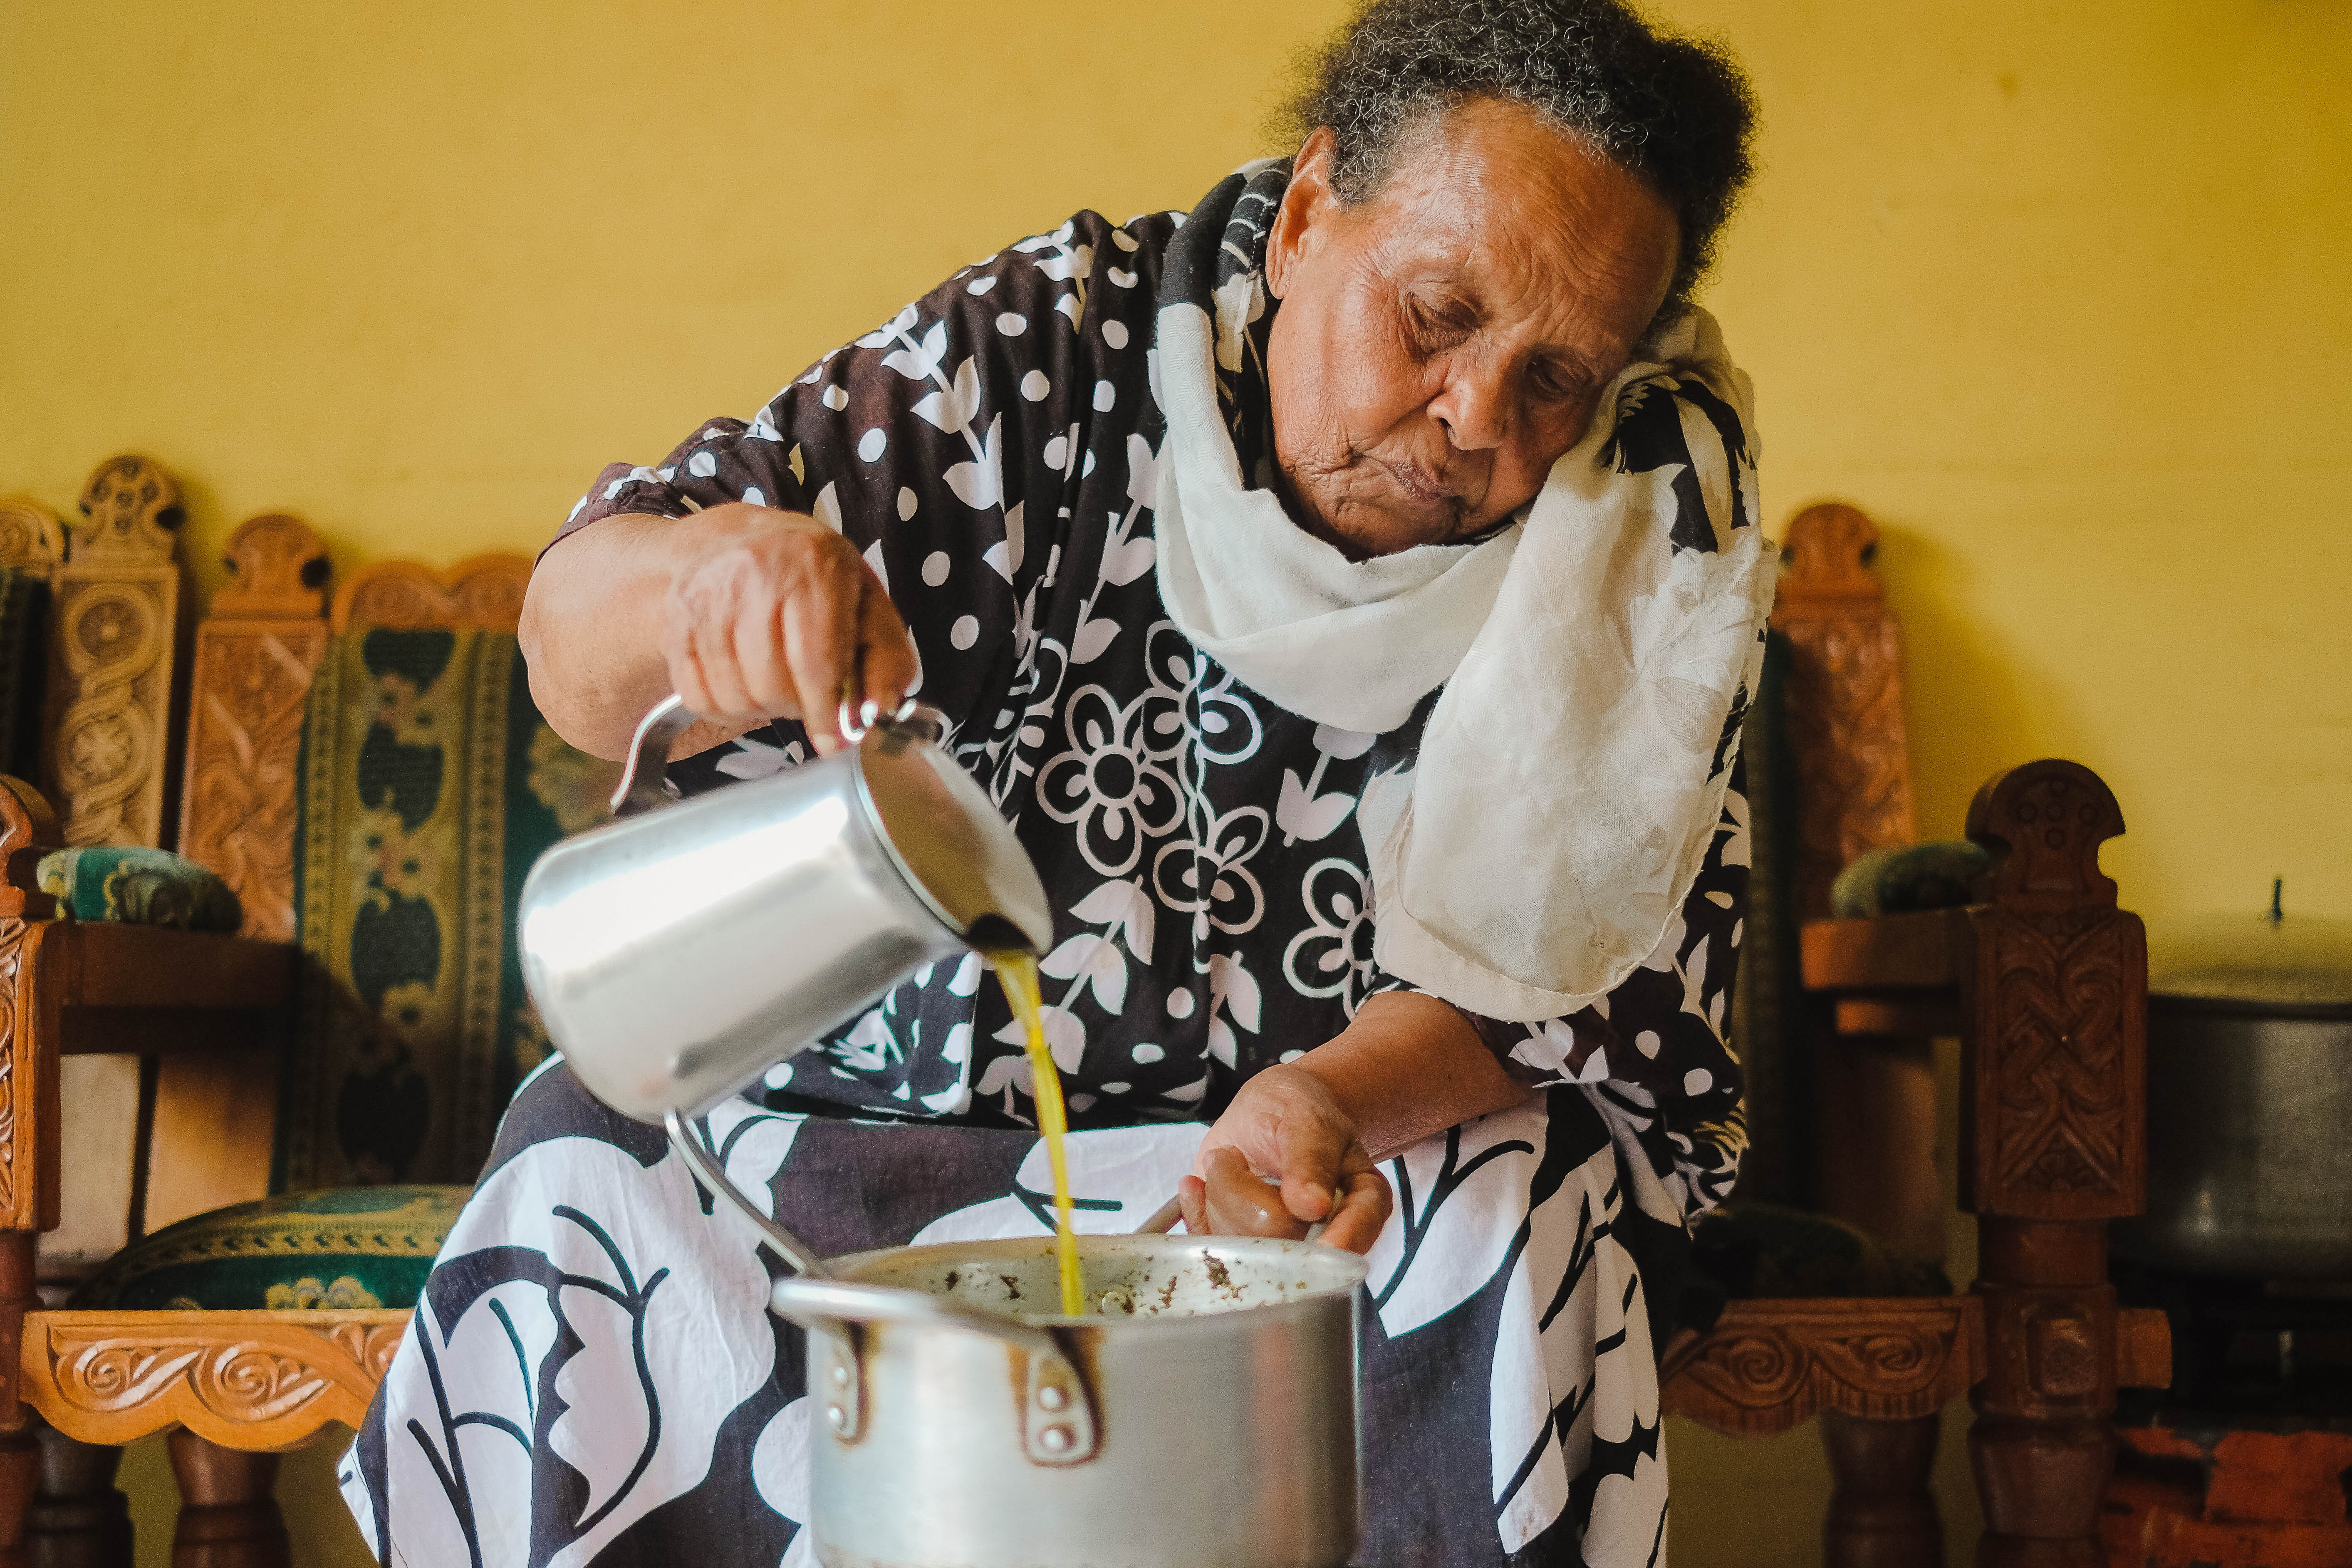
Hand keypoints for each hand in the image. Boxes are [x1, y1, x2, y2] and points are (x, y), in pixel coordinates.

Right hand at [659, 504, 918, 753]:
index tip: (835, 741)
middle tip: (806, 697)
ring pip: (734, 696)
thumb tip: (878, 708)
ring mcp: (708, 595)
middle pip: (772, 685)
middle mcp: (754, 574)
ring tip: (776, 686)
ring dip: (760, 709)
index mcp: (814, 566)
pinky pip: (697, 695)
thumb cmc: (814, 578)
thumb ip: (886, 659)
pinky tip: (744, 685)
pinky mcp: (677, 618)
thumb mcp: (868, 606)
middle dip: (796, 707)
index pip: (816, 662)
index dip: (826, 713)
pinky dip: (725, 707)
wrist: (744, 538)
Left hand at [1179, 1065, 1391, 1252]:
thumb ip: (1310, 1159)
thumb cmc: (1296, 1109)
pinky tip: (1199, 1184)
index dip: (1335, 1238)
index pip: (1353, 1233)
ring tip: (1232, 1163)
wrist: (1265, 1112)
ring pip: (1240, 1243)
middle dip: (1243, 1191)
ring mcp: (1284, 1247)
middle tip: (1237, 1157)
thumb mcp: (1306, 1119)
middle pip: (1279, 1236)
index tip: (1308, 1212)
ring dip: (1220, 1194)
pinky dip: (1195, 1210)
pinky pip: (1211, 1246)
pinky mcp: (1245, 1249)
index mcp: (1363, 1202)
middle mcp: (1327, 1236)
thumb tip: (1312, 1206)